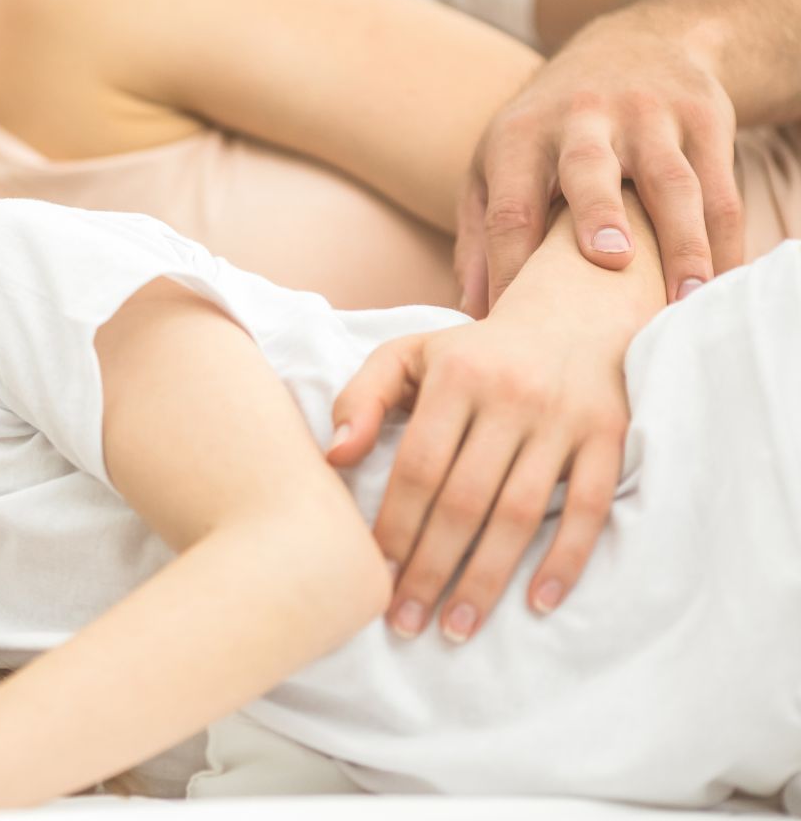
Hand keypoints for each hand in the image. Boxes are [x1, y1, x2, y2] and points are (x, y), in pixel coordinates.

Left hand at [325, 310, 628, 642]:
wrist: (571, 314)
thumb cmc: (472, 352)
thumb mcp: (409, 356)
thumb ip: (362, 399)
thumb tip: (334, 454)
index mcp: (457, 377)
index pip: (418, 467)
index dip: (395, 527)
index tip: (373, 578)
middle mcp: (513, 397)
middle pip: (465, 500)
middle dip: (432, 567)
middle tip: (406, 623)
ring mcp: (565, 420)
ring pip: (522, 513)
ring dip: (488, 577)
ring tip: (457, 627)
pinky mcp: (609, 438)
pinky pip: (591, 509)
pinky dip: (566, 559)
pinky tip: (537, 604)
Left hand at [454, 20, 740, 317]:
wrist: (634, 45)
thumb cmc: (549, 131)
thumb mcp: (497, 164)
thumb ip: (480, 234)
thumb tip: (472, 309)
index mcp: (520, 136)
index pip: (511, 206)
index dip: (510, 262)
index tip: (516, 316)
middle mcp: (581, 120)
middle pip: (587, 168)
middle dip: (597, 213)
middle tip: (610, 261)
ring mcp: (648, 116)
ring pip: (670, 182)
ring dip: (680, 241)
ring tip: (684, 297)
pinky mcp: (704, 118)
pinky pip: (719, 187)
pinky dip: (723, 239)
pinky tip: (721, 280)